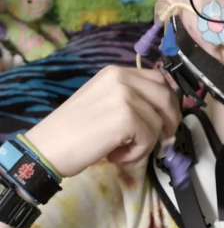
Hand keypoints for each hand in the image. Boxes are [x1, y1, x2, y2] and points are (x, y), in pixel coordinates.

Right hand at [25, 66, 181, 176]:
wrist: (47, 148)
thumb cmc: (74, 132)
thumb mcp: (105, 103)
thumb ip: (131, 100)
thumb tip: (164, 113)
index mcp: (116, 72)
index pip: (158, 79)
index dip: (169, 101)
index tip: (168, 120)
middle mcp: (121, 78)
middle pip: (166, 96)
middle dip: (171, 121)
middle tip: (164, 140)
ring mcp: (125, 95)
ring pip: (159, 121)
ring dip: (146, 144)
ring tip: (121, 151)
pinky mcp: (126, 116)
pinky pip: (149, 138)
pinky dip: (137, 154)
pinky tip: (115, 155)